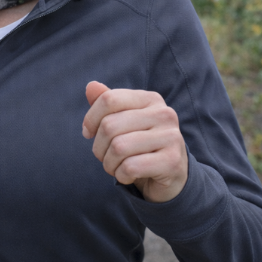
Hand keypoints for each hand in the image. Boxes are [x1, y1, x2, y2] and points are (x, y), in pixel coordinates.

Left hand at [82, 81, 188, 202]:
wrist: (172, 176)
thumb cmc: (141, 147)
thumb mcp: (124, 123)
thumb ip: (108, 104)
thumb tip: (91, 86)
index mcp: (150, 99)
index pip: (109, 99)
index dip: (91, 119)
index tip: (89, 133)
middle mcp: (164, 114)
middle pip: (110, 125)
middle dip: (99, 147)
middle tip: (106, 156)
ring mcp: (171, 137)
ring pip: (118, 148)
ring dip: (109, 164)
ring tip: (117, 167)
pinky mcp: (172, 161)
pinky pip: (130, 167)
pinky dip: (121, 176)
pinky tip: (130, 176)